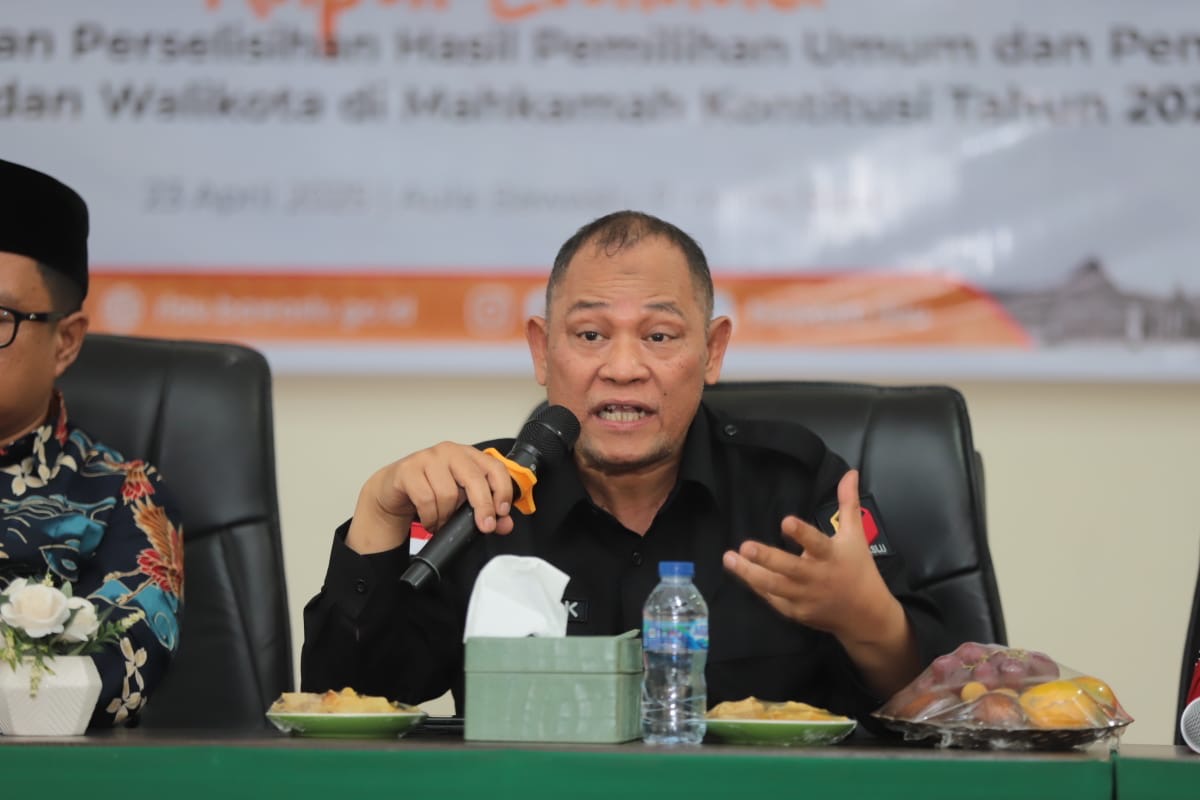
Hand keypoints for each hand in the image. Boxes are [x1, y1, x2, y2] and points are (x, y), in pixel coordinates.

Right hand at [346, 442, 516, 554]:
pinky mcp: (408, 470)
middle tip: (484, 526)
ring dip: (447, 516)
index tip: (502, 512)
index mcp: (468, 456)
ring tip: (443, 522)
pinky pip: (426, 499)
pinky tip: (430, 520)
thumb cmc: (429, 490)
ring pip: (448, 493)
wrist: (392, 490)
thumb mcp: (461, 502)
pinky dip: (430, 517)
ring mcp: (427, 458)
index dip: (503, 490)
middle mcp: (450, 452)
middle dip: (482, 506)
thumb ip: (485, 511)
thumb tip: (505, 525)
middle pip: (474, 478)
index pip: (494, 467)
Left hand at [722, 470, 919, 695]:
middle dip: (766, 558)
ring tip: (728, 558)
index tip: (785, 521)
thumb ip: (848, 504)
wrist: (865, 615)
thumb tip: (850, 473)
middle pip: (788, 568)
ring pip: (773, 586)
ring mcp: (804, 597)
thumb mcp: (855, 535)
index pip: (817, 543)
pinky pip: (772, 599)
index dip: (802, 534)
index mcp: (831, 556)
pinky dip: (757, 587)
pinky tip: (740, 573)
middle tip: (745, 545)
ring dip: (749, 573)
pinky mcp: (795, 612)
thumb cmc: (858, 568)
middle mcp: (816, 577)